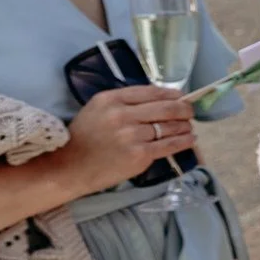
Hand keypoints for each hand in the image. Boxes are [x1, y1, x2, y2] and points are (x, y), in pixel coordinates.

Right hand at [45, 85, 194, 196]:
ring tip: (189, 126)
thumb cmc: (83, 138)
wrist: (69, 167)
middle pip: (165, 108)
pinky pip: (168, 145)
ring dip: (184, 126)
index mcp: (111, 99)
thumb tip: (157, 99)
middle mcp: (122, 115)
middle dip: (184, 109)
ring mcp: (132, 136)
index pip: (151, 92)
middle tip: (190, 111)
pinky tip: (190, 139)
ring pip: (169, 127)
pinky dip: (183, 141)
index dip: (171, 94)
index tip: (181, 97)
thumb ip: (123, 102)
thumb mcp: (97, 109)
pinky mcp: (139, 155)